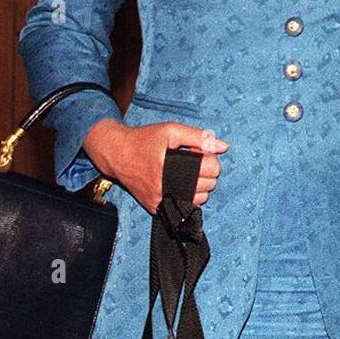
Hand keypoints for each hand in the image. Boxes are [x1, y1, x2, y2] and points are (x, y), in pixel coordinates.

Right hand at [84, 119, 228, 212]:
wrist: (116, 154)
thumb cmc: (144, 140)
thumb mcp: (171, 130)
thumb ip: (199, 137)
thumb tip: (223, 146)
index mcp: (171, 168)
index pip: (212, 169)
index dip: (210, 157)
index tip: (199, 151)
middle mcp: (165, 188)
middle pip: (209, 185)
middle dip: (206, 171)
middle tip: (193, 160)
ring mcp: (160, 201)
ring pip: (200, 199)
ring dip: (199, 185)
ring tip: (187, 171)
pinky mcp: (155, 208)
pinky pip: (184, 206)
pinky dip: (187, 195)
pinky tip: (178, 181)